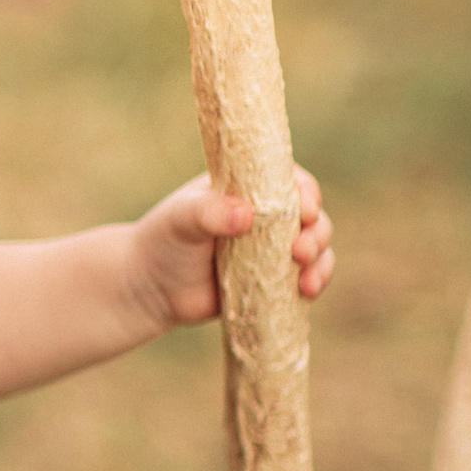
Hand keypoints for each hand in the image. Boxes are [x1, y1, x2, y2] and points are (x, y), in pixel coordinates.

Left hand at [135, 168, 334, 326]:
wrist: (150, 288)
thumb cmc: (163, 241)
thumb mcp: (180, 220)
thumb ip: (207, 212)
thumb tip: (245, 215)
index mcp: (247, 188)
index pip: (289, 180)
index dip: (305, 192)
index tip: (304, 209)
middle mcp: (267, 215)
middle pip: (312, 216)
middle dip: (317, 232)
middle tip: (300, 250)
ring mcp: (274, 249)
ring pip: (317, 248)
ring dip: (321, 261)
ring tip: (305, 280)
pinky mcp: (275, 279)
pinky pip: (308, 278)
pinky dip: (315, 282)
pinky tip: (306, 291)